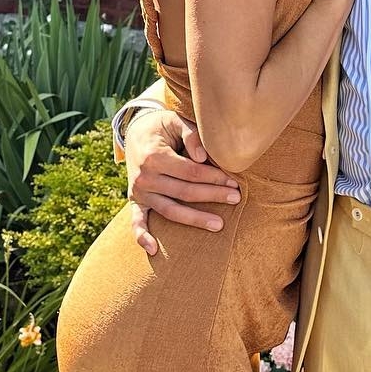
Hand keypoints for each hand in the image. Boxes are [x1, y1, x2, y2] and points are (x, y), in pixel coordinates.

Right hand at [125, 105, 240, 256]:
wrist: (134, 131)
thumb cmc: (162, 127)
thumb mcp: (175, 121)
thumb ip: (191, 136)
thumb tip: (204, 157)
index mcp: (154, 156)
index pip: (190, 172)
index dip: (214, 178)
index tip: (233, 181)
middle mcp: (145, 177)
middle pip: (184, 192)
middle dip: (212, 196)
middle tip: (236, 198)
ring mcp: (139, 191)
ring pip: (170, 211)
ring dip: (194, 220)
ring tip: (219, 225)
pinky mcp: (135, 200)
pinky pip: (136, 221)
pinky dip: (141, 236)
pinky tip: (153, 250)